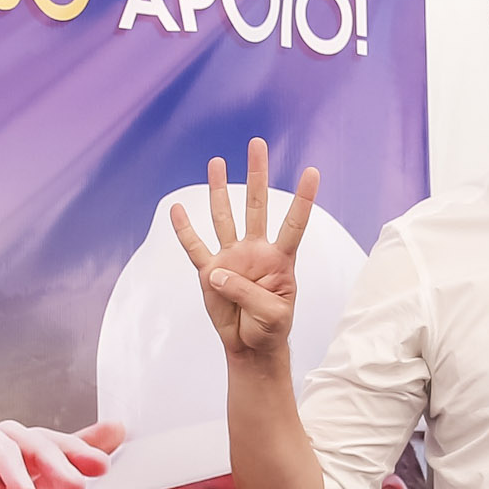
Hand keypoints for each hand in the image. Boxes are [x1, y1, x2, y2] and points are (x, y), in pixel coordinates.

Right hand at [172, 139, 319, 369]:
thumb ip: (247, 292)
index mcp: (280, 259)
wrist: (250, 345)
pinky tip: (177, 209)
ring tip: (217, 162)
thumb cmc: (270, 328)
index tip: (311, 171)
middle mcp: (255, 250)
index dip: (302, 199)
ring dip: (220, 189)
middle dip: (257, 174)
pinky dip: (184, 229)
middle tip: (257, 143)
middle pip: (256, 205)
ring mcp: (231, 259)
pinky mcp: (210, 272)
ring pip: (224, 217)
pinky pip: (195, 248)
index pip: (294, 223)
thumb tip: (217, 272)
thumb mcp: (271, 315)